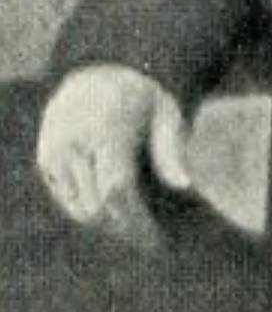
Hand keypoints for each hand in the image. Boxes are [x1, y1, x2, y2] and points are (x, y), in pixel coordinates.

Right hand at [36, 66, 190, 247]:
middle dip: (124, 228)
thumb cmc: (143, 97)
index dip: (136, 220)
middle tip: (150, 239)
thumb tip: (185, 185)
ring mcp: (55, 150)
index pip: (116, 189)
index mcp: (106, 127)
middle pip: (96, 205)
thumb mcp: (166, 111)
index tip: (158, 238)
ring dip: (107, 223)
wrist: (99, 72)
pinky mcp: (46, 159)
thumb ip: (172, 147)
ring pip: (80, 208)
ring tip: (134, 224)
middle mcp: (74, 139)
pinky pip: (68, 200)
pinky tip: (114, 209)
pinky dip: (89, 209)